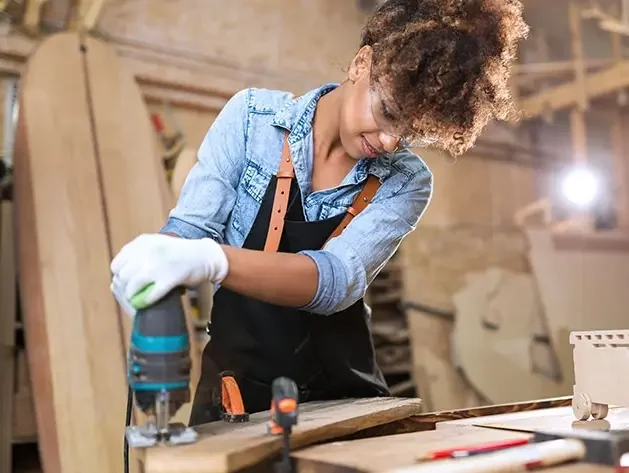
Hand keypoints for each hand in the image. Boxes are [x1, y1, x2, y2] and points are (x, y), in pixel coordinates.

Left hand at [109, 233, 227, 312]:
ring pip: (132, 287)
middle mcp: (147, 250)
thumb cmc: (180, 254)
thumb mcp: (155, 246)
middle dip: (125, 290)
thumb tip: (118, 279)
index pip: (117, 264)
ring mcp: (158, 264)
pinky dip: (147, 302)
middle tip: (134, 297)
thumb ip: (137, 257)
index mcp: (142, 242)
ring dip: (134, 298)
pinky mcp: (170, 277)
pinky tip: (150, 303)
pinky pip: (150, 295)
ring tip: (140, 302)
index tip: (127, 285)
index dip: (120, 278)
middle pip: (122, 277)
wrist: (206, 256)